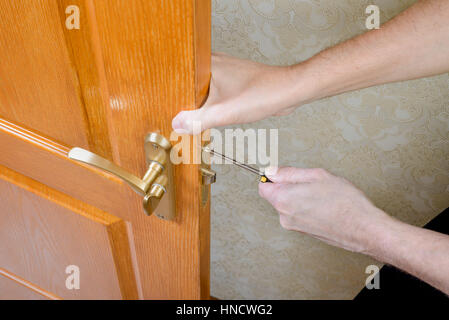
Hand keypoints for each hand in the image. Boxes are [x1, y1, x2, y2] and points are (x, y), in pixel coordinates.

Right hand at [172, 53, 310, 132]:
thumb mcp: (223, 113)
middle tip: (180, 119)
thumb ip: (198, 120)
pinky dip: (213, 104)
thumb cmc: (262, 94)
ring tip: (194, 119)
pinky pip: (217, 92)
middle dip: (186, 103)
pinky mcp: (235, 80)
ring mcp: (226, 71)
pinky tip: (213, 115)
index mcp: (207, 64)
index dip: (172, 94)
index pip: (179, 77)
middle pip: (190, 84)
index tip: (168, 109)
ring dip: (201, 105)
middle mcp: (215, 63)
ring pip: (204, 89)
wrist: (288, 92)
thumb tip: (177, 125)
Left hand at [259, 167, 393, 252]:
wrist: (363, 228)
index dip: (272, 177)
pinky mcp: (304, 232)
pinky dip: (307, 208)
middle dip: (288, 187)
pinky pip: (298, 215)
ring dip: (299, 197)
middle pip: (275, 196)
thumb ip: (290, 173)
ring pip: (288, 205)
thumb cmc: (345, 202)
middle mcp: (284, 216)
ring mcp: (294, 226)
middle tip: (311, 183)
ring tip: (321, 195)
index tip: (284, 174)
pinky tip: (324, 205)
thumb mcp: (316, 175)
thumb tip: (273, 171)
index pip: (263, 186)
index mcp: (283, 200)